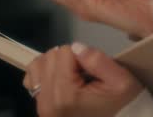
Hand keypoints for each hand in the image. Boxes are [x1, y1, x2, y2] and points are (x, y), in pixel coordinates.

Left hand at [23, 43, 141, 116]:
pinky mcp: (38, 106)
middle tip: (85, 75)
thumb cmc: (120, 103)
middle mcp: (47, 101)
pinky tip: (61, 80)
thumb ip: (98, 61)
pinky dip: (45, 73)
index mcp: (65, 95)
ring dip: (56, 64)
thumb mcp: (121, 81)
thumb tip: (76, 46)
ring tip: (73, 76)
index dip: (82, 57)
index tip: (92, 72)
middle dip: (69, 60)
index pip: (65, 52)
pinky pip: (31, 77)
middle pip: (50, 56)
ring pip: (38, 63)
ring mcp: (40, 105)